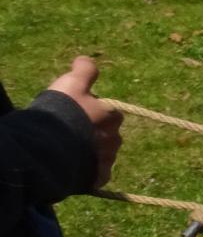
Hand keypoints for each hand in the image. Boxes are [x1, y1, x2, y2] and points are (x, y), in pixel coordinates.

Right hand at [45, 55, 121, 187]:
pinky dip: (87, 170)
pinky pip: (96, 173)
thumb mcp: (72, 83)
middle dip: (93, 133)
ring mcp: (108, 160)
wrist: (52, 146)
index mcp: (113, 117)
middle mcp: (116, 139)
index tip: (77, 113)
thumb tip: (86, 59)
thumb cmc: (64, 111)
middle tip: (71, 132)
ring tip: (68, 149)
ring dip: (90, 152)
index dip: (93, 112)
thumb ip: (84, 70)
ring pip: (101, 154)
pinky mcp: (98, 177)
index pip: (109, 112)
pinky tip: (72, 165)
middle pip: (106, 135)